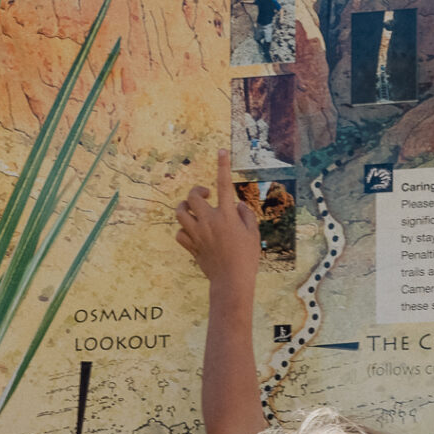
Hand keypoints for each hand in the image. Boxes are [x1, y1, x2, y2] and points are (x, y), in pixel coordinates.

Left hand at [175, 152, 262, 292]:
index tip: (221, 151)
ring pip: (180, 213)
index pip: (224, 185)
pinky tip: (191, 232)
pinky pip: (179, 233)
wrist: (231, 282)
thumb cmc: (247, 258)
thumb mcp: (253, 234)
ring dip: (185, 208)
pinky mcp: (191, 246)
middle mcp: (209, 222)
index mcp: (227, 216)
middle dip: (196, 191)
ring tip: (193, 211)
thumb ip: (246, 215)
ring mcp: (197, 234)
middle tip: (205, 194)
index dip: (223, 166)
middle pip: (192, 196)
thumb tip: (237, 204)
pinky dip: (183, 231)